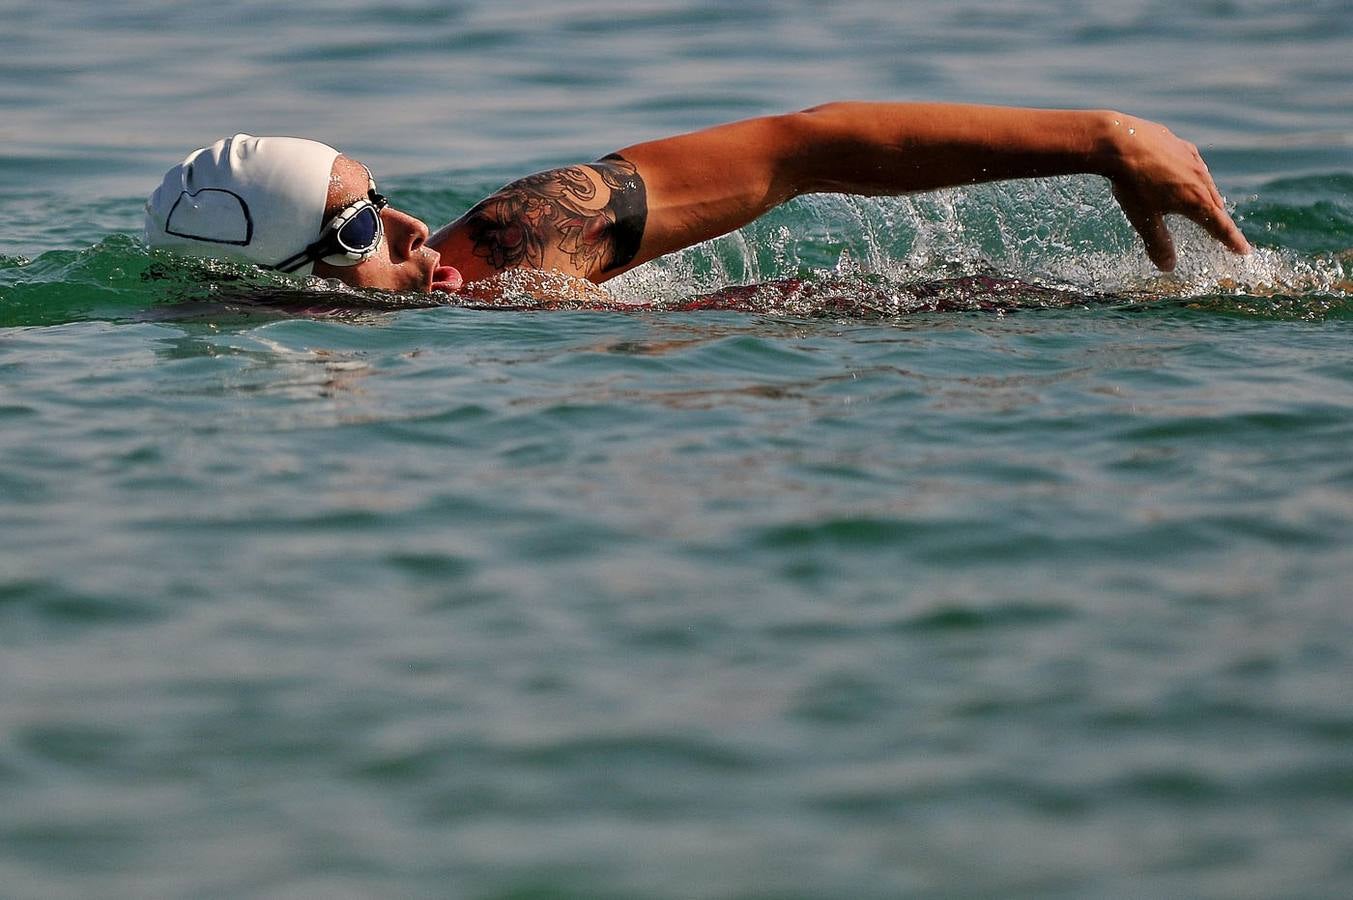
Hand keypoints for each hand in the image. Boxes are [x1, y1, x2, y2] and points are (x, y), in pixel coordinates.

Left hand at [1105, 114, 1249, 269]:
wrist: (1119, 143)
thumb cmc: (1132, 185)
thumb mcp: (1144, 219)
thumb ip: (1158, 243)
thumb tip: (1168, 267)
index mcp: (1196, 200)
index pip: (1220, 226)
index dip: (1232, 240)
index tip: (1244, 251)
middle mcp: (1202, 178)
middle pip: (1216, 204)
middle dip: (1219, 220)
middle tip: (1223, 232)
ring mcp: (1193, 159)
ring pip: (1206, 183)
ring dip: (1207, 197)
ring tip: (1205, 206)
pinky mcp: (1181, 145)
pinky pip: (1193, 165)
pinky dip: (1193, 177)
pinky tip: (1184, 177)